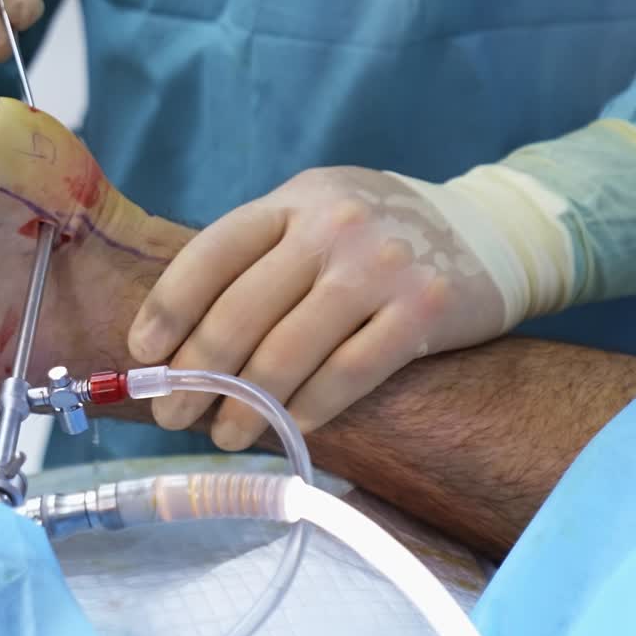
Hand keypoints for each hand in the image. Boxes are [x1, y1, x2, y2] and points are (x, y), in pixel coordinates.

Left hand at [128, 166, 510, 448]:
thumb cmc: (379, 233)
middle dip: (195, 375)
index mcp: (294, 200)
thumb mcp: (317, 212)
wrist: (492, 229)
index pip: (211, 254)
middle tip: (173, 414)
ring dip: (245, 407)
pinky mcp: (423, 310)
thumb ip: (261, 254)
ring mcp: (380, 266)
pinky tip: (288, 430)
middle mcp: (333, 226)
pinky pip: (347, 375)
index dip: (168, 309)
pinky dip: (309, 410)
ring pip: (288, 353)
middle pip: (240, 313)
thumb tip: (182, 335)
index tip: (144, 356)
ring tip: (225, 435)